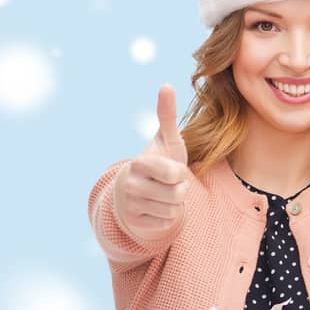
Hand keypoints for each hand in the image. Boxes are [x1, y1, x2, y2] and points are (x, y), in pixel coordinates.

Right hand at [112, 84, 190, 242]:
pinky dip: (167, 217)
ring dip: (175, 204)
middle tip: (169, 184)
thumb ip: (167, 115)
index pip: (173, 174)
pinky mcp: (134, 224)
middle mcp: (129, 186)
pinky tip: (157, 208)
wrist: (137, 192)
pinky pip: (166, 223)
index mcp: (138, 164)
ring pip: (173, 210)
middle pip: (177, 194)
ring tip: (163, 194)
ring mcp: (130, 206)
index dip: (179, 174)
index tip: (171, 170)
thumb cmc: (159, 163)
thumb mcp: (167, 140)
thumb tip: (167, 85)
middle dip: (180, 189)